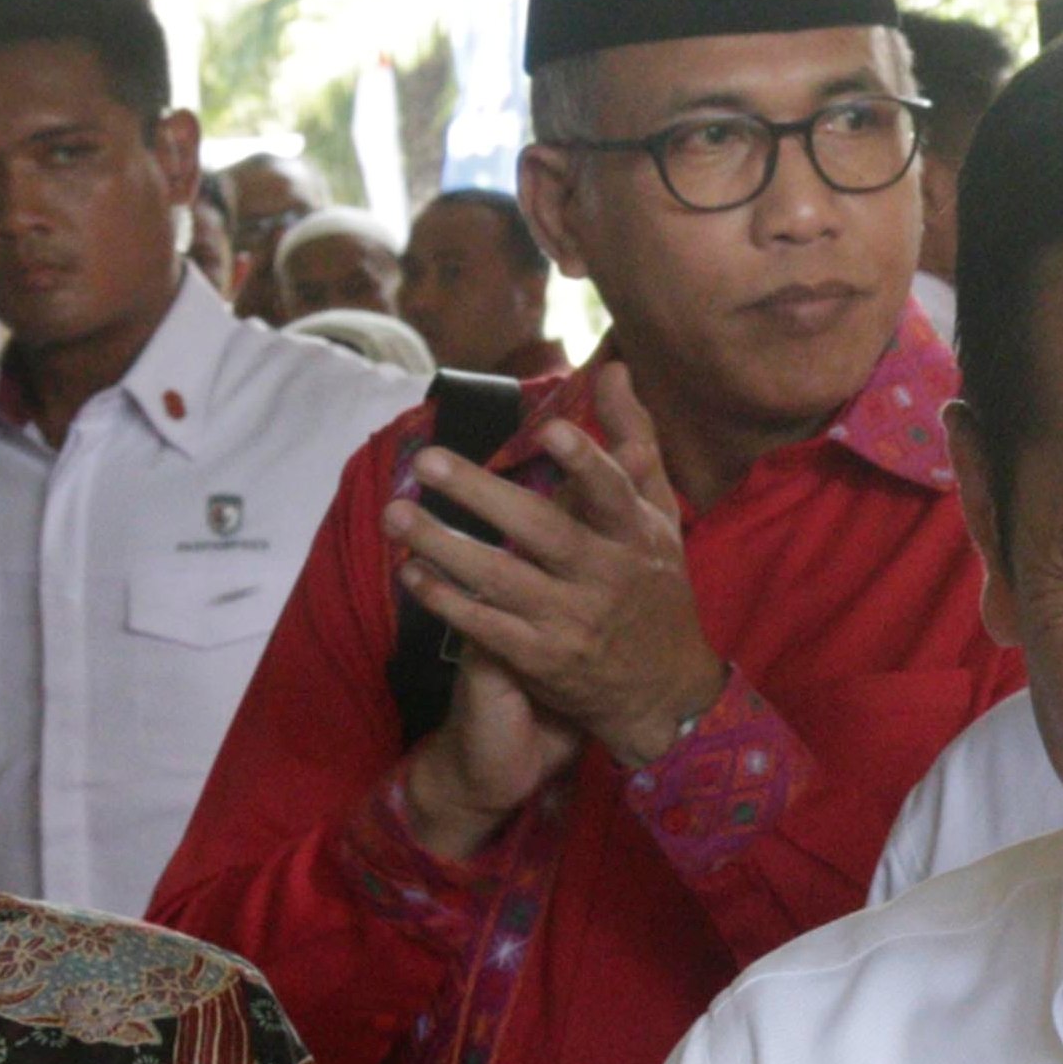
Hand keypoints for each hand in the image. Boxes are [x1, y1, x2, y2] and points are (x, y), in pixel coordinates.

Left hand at [387, 364, 725, 851]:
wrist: (665, 694)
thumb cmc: (657, 589)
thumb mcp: (660, 515)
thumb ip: (636, 440)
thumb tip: (613, 369)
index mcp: (636, 535)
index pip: (612, 493)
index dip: (584, 463)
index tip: (549, 430)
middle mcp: (605, 576)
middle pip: (542, 531)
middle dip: (482, 495)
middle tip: (428, 460)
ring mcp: (571, 621)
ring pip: (501, 579)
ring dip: (444, 546)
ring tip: (396, 514)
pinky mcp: (543, 660)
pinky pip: (485, 626)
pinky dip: (446, 599)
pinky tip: (409, 573)